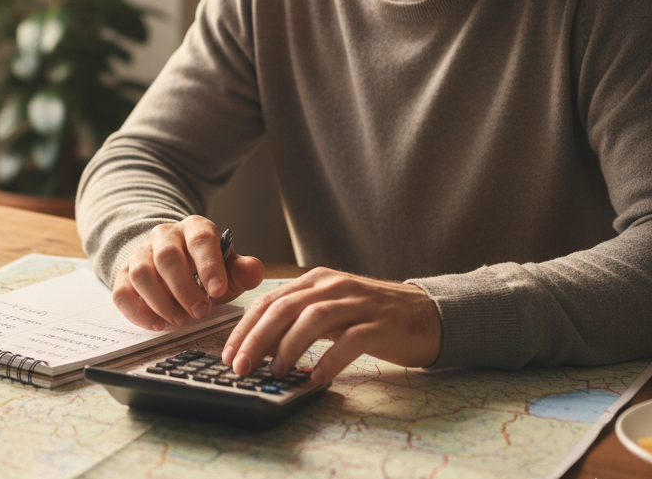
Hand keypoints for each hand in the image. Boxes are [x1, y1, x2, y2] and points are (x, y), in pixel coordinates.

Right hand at [112, 216, 263, 330]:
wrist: (175, 263)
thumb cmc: (204, 268)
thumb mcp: (227, 267)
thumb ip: (241, 270)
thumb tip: (255, 271)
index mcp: (194, 229)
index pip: (200, 239)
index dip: (209, 265)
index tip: (218, 291)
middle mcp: (164, 236)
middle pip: (167, 257)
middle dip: (184, 289)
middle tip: (201, 313)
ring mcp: (140, 254)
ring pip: (141, 273)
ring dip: (161, 301)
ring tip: (181, 321)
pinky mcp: (124, 275)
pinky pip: (121, 291)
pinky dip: (137, 311)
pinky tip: (157, 324)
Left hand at [221, 267, 440, 384]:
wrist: (428, 314)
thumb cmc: (372, 316)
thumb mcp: (331, 308)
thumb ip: (300, 318)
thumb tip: (260, 345)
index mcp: (316, 280)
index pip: (270, 299)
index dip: (245, 326)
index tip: (228, 352)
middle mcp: (333, 286)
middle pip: (284, 307)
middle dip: (257, 337)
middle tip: (240, 365)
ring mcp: (357, 303)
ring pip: (312, 319)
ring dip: (288, 346)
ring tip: (275, 371)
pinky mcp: (380, 324)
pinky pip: (350, 341)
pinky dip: (329, 359)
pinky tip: (316, 377)